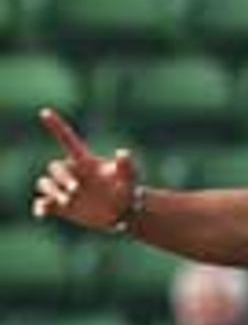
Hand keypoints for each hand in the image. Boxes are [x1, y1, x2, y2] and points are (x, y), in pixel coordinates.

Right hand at [31, 108, 138, 230]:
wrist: (121, 212)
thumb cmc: (125, 190)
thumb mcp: (128, 178)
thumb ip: (126, 166)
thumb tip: (123, 152)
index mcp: (83, 161)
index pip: (67, 139)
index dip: (56, 125)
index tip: (45, 111)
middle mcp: (70, 172)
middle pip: (55, 168)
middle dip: (62, 177)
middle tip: (76, 189)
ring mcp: (62, 188)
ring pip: (46, 184)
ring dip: (54, 192)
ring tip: (68, 202)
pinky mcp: (59, 206)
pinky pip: (43, 204)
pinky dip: (41, 208)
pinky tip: (41, 213)